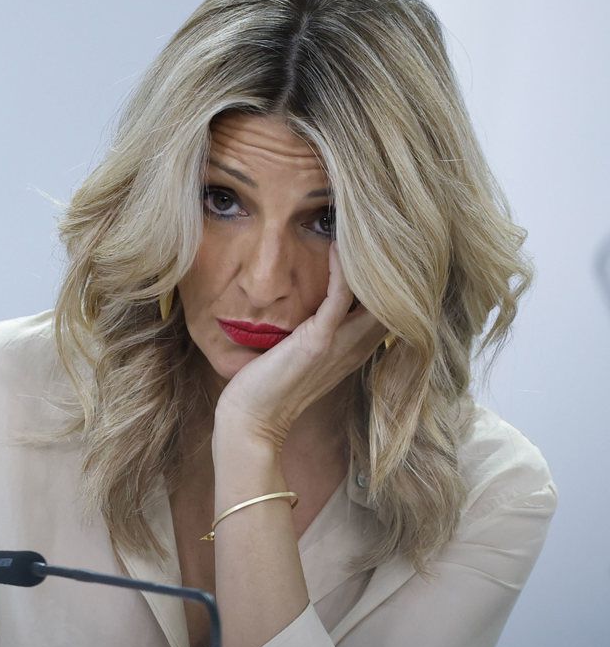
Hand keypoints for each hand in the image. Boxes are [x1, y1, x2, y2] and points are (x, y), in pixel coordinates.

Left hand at [215, 245, 386, 449]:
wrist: (253, 419)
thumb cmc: (270, 386)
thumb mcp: (304, 353)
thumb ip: (319, 329)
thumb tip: (312, 300)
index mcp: (357, 346)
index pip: (391, 304)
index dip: (393, 276)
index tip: (388, 244)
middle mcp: (358, 344)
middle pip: (393, 296)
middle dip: (393, 262)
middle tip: (387, 226)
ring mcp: (341, 343)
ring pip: (373, 293)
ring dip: (370, 260)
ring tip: (364, 227)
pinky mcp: (318, 341)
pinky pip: (339, 296)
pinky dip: (341, 269)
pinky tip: (337, 244)